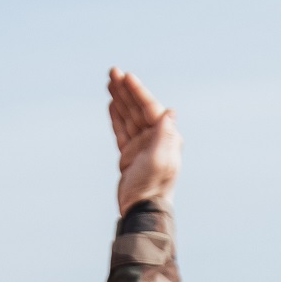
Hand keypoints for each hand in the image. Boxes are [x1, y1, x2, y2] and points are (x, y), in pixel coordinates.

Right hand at [108, 68, 180, 213]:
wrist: (141, 210)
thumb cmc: (152, 187)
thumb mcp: (160, 161)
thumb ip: (164, 136)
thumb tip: (171, 112)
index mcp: (166, 138)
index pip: (150, 108)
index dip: (138, 91)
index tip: (126, 76)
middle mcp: (156, 139)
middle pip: (138, 108)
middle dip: (126, 90)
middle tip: (112, 71)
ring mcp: (142, 146)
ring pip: (128, 116)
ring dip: (120, 99)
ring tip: (110, 81)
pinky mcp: (130, 155)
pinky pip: (122, 130)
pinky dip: (116, 117)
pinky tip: (111, 104)